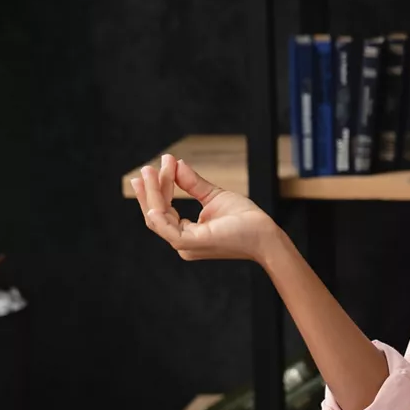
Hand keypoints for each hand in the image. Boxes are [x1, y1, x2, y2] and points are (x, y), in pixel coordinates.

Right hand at [132, 153, 281, 262]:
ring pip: (158, 219)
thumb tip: (175, 164)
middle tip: (144, 169)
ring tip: (150, 172)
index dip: (158, 189)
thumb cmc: (245, 219)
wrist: (266, 234)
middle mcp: (182, 242)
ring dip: (152, 195)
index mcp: (187, 234)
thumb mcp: (214, 196)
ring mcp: (186, 245)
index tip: (158, 166)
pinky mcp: (194, 243)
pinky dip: (158, 215)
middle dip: (148, 191)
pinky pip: (168, 230)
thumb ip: (193, 183)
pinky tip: (153, 201)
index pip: (163, 211)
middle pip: (155, 215)